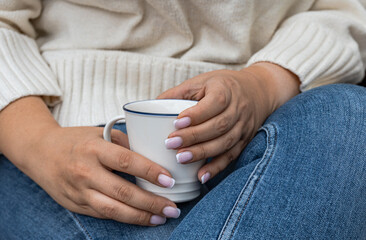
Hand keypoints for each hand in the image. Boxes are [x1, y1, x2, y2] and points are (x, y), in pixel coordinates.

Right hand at [0, 97, 179, 225]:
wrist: (39, 152)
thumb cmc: (75, 140)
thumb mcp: (100, 133)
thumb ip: (125, 143)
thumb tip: (154, 155)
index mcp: (94, 149)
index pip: (127, 162)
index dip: (151, 172)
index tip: (170, 180)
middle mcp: (85, 172)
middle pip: (123, 192)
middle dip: (151, 202)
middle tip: (173, 208)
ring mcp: (79, 192)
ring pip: (114, 210)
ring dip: (140, 216)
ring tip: (161, 217)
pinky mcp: (76, 205)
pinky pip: (104, 215)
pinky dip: (125, 218)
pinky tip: (141, 218)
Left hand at [158, 62, 299, 183]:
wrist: (257, 91)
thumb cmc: (222, 86)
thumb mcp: (202, 81)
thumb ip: (178, 93)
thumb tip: (151, 107)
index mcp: (226, 89)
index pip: (215, 102)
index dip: (196, 114)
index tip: (176, 123)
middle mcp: (238, 108)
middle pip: (218, 125)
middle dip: (194, 137)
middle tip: (171, 144)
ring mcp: (243, 127)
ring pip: (225, 143)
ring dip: (202, 153)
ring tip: (181, 159)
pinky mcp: (244, 141)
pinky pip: (231, 156)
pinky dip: (216, 168)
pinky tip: (201, 176)